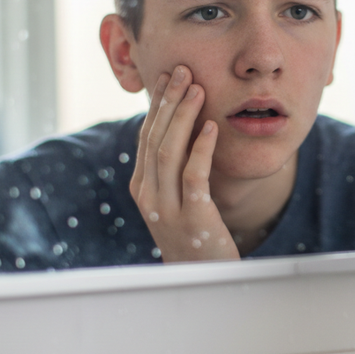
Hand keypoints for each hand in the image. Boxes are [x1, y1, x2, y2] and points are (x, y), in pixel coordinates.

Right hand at [131, 65, 238, 262]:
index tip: (169, 76)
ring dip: (184, 116)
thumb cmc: (195, 237)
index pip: (146, 137)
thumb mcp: (177, 202)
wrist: (203, 283)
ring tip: (197, 88)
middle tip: (183, 70)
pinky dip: (202, 148)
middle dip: (169, 101)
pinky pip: (194, 176)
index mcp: (142, 188)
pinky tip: (212, 127)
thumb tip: (185, 128)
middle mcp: (148, 197)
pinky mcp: (193, 219)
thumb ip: (174, 171)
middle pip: (155, 138)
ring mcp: (167, 209)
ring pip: (169, 152)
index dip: (158, 105)